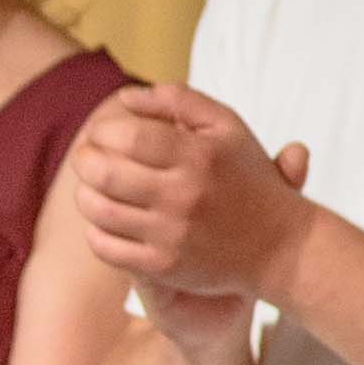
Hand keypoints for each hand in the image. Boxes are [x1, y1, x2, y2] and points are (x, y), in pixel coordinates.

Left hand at [72, 85, 310, 305]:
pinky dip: (96, 231)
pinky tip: (103, 220)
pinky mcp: (164, 267)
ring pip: (101, 211)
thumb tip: (127, 97)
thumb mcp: (227, 127)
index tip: (100, 132)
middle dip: (84, 160)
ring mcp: (172, 234)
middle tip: (83, 156)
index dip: (103, 131)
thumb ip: (179, 100)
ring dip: (85, 195)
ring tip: (90, 186)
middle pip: (107, 173)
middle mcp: (184, 195)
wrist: (280, 245)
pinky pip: (107, 249)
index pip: (130, 136)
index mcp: (199, 156)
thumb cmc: (248, 179)